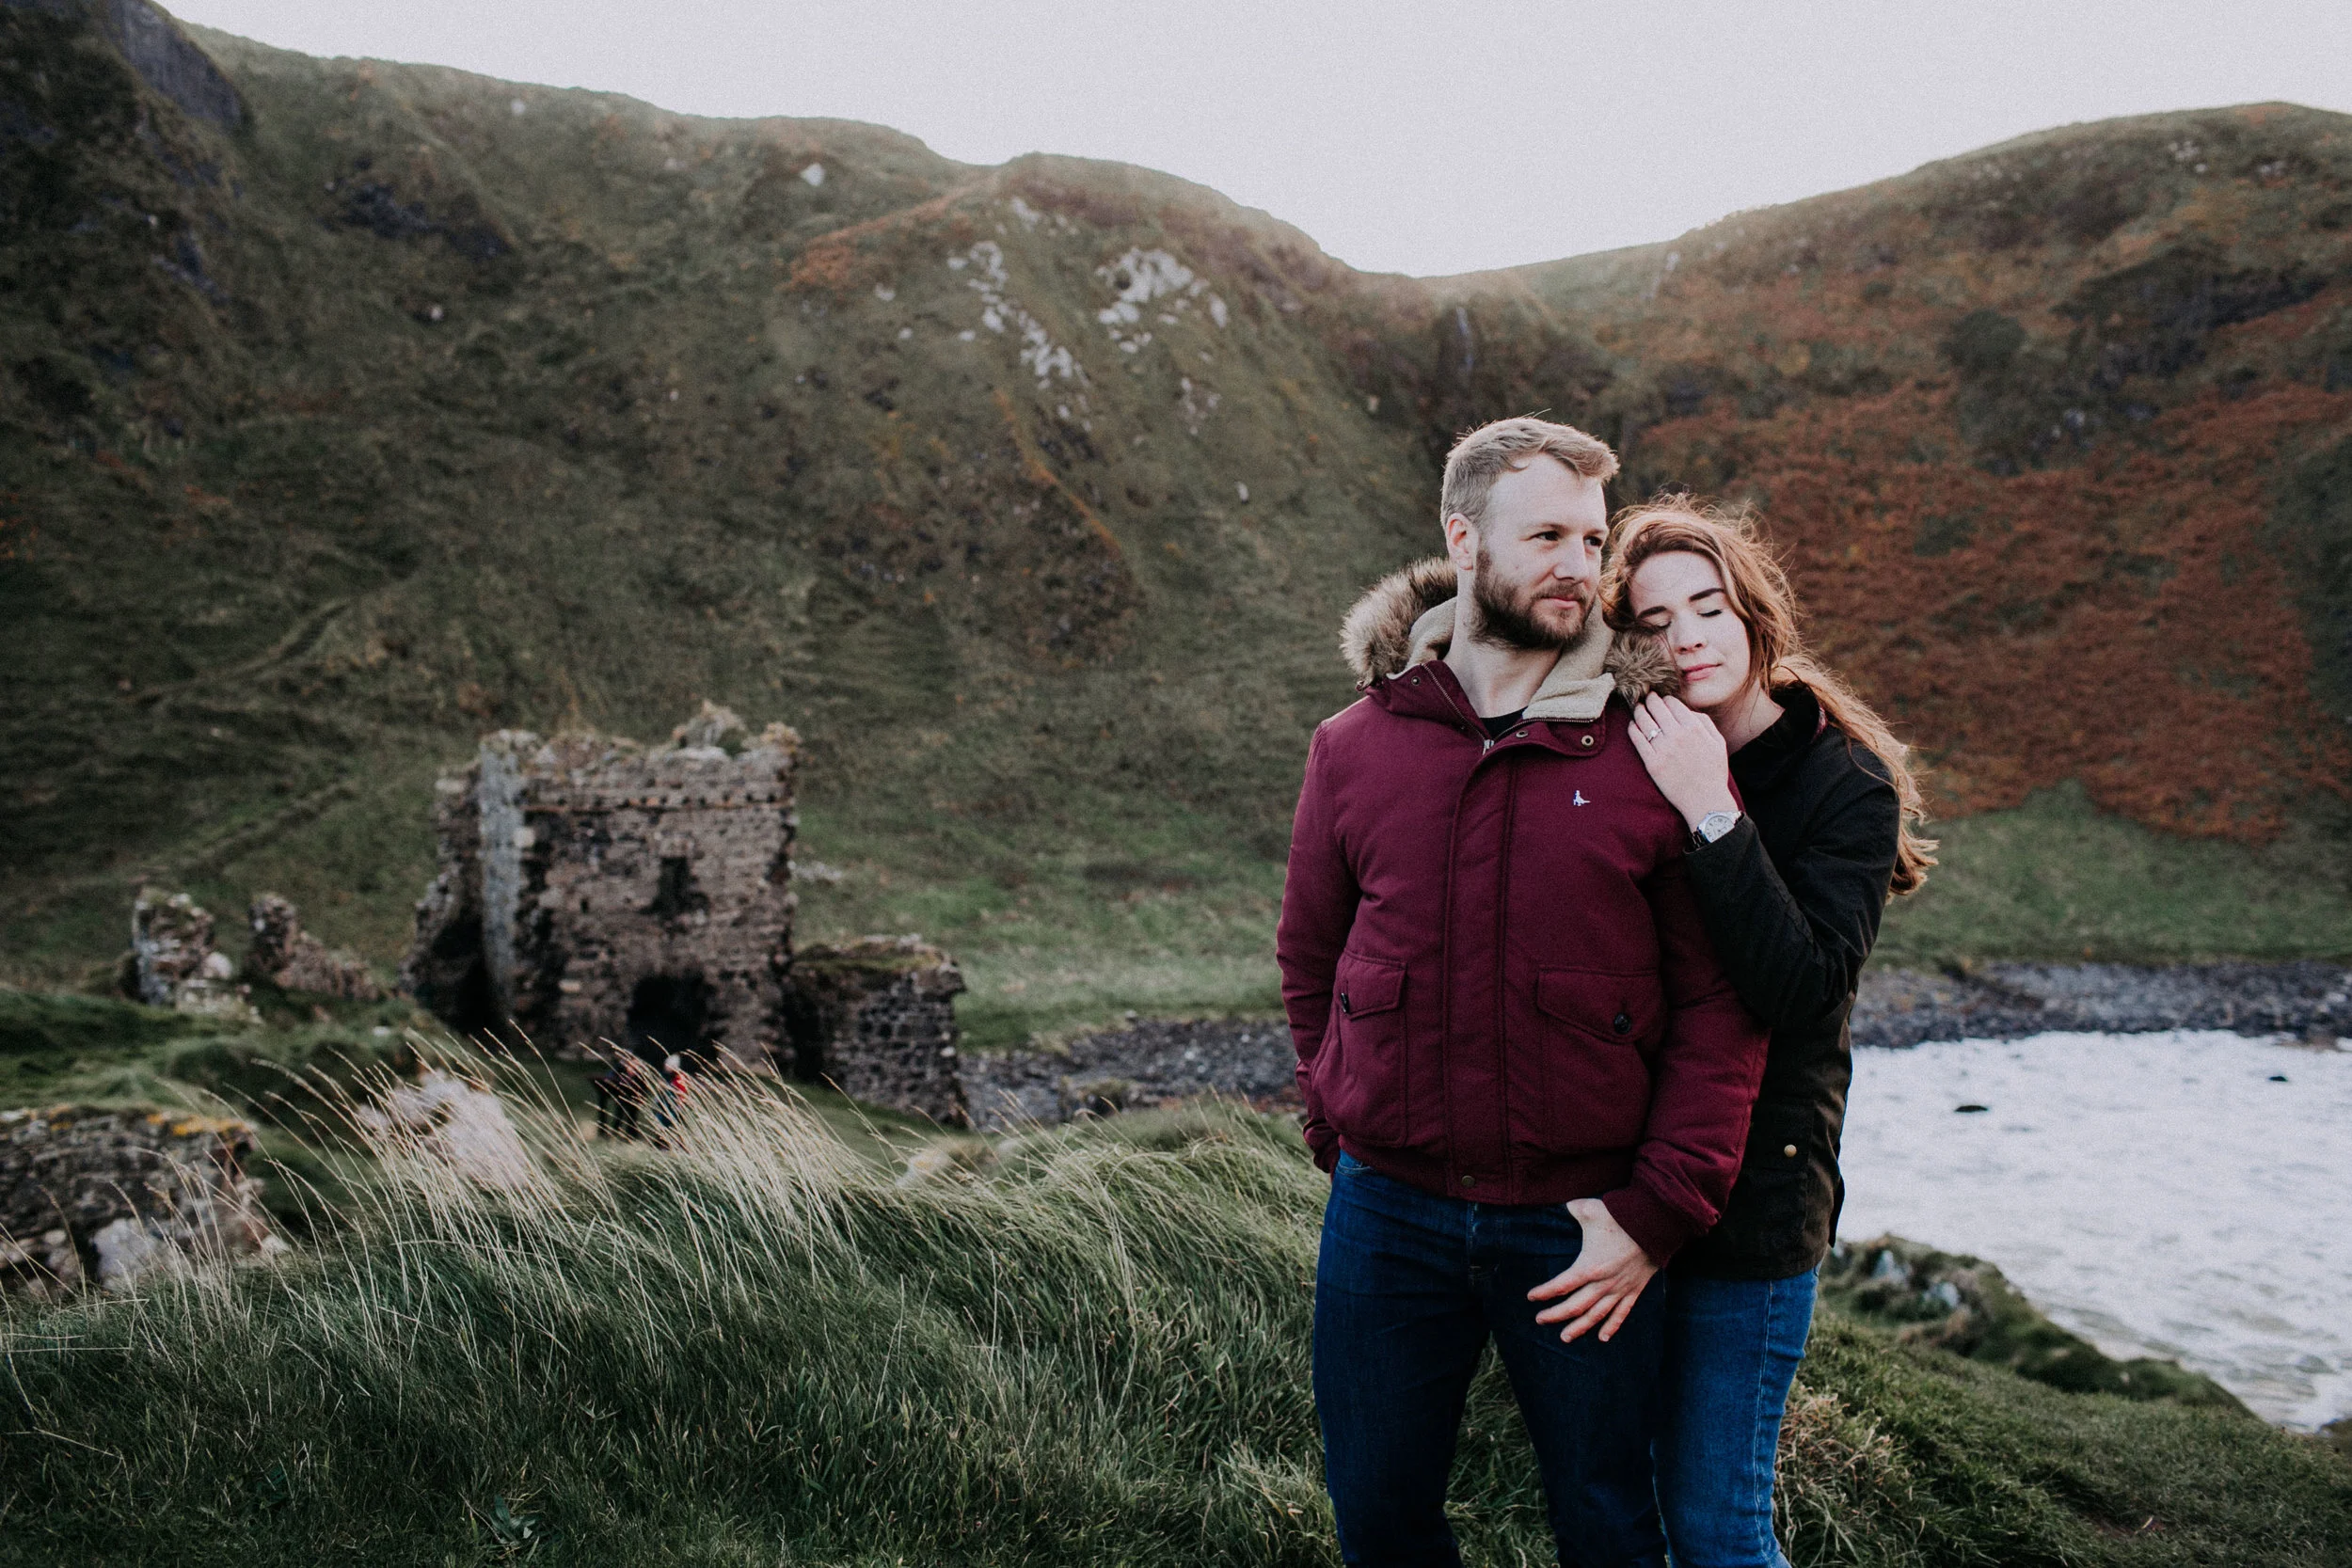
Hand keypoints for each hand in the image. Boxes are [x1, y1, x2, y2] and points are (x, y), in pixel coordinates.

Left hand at [1529, 1197, 1658, 1342]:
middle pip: (1575, 1306)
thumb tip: (1562, 1205)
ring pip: (1596, 1315)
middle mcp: (1603, 1283)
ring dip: (1579, 1327)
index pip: (1561, 1285)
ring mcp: (1619, 1289)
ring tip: (1565, 1337)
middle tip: (1540, 1320)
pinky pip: (1622, 1313)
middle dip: (1555, 1315)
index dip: (1544, 1292)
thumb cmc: (1620, 1216)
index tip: (1531, 1297)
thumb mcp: (1589, 1209)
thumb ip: (1571, 1209)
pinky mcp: (1634, 1290)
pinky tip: (1602, 1338)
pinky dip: (1612, 1327)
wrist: (1655, 1224)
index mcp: (1589, 1266)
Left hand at [1626, 694, 1736, 832]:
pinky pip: (1637, 740)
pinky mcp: (1652, 763)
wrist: (1705, 800)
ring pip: (1644, 721)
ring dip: (1639, 711)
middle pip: (1656, 708)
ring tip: (1637, 708)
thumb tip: (1688, 710)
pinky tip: (1632, 725)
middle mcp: (1677, 735)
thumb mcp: (1718, 742)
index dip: (1665, 699)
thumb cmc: (1713, 772)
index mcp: (1694, 728)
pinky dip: (1632, 729)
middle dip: (1649, 700)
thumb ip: (1705, 722)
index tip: (1661, 699)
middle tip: (1645, 697)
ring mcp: (1663, 749)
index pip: (1673, 704)